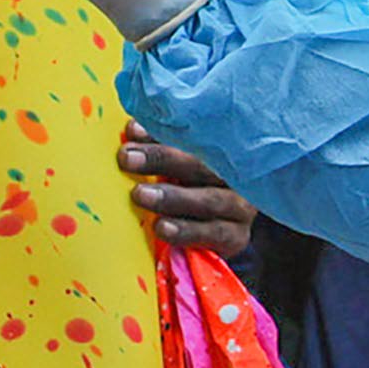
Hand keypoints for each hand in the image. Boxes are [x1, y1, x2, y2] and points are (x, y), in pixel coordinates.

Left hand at [120, 134, 255, 254]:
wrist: (224, 231)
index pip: (194, 135)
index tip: (132, 132)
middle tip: (128, 158)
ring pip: (210, 200)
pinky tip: (161, 227)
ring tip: (140, 195)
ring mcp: (240, 207)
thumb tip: (133, 131)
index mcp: (223, 150)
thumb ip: (159, 147)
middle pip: (202, 164)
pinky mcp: (237, 236)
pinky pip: (214, 233)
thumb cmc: (194, 188)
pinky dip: (187, 231)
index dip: (163, 133)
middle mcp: (236, 175)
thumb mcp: (178, 164)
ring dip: (173, 197)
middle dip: (163, 159)